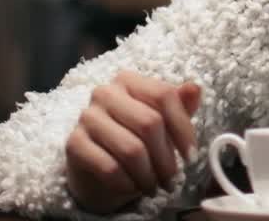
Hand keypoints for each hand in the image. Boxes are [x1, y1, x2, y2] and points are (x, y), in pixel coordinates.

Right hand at [65, 70, 201, 213]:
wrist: (97, 169)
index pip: (164, 95)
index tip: (192, 156)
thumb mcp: (163, 122)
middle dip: (166, 158)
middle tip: (173, 180)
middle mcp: (105, 92)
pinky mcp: (74, 143)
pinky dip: (128, 183)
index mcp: (129, 80)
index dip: (183, 128)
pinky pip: (109, 167)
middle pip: (149, 122)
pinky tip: (133, 188)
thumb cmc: (135, 139)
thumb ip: (180, 105)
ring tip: (155, 187)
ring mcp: (87, 116)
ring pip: (131, 149)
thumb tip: (194, 88)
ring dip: (149, 175)